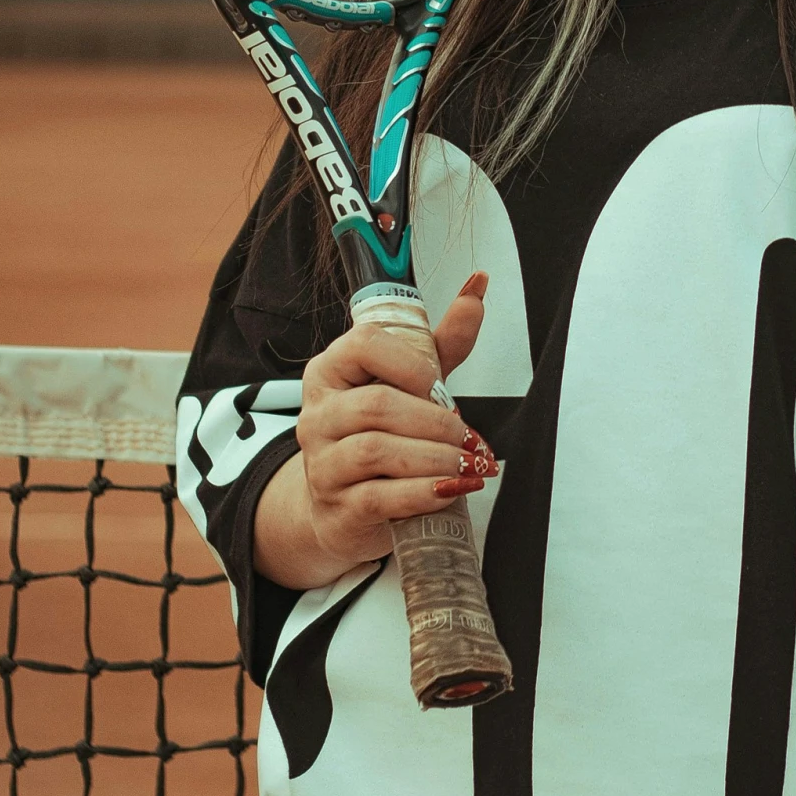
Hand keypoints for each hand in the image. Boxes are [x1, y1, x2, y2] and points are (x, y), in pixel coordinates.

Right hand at [255, 272, 496, 589]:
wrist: (343, 505)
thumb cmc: (379, 434)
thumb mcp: (407, 384)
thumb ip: (441, 340)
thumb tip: (478, 286)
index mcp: (331, 372)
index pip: (364, 345)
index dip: (411, 362)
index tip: (438, 382)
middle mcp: (317, 415)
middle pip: (378, 405)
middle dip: (437, 421)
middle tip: (469, 436)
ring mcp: (322, 465)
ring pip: (377, 451)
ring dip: (435, 457)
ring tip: (467, 462)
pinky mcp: (338, 509)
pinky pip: (380, 497)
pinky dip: (424, 492)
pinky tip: (450, 488)